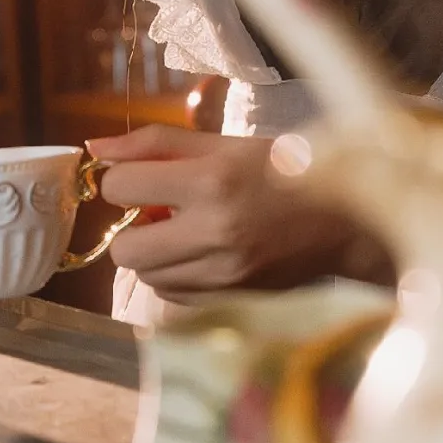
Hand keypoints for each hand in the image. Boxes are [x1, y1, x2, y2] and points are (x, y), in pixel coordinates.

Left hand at [87, 124, 392, 300]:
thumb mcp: (225, 143)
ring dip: (156, 253)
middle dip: (133, 228)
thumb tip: (92, 147)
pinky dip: (179, 274)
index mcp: (213, 181)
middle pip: (124, 248)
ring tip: (189, 230)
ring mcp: (225, 274)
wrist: (351, 221)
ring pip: (147, 276)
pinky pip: (175, 295)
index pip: (121, 187)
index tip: (145, 178)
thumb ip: (155, 143)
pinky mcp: (234, 300)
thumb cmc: (286, 170)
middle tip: (162, 211)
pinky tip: (206, 253)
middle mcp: (215, 233)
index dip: (124, 180)